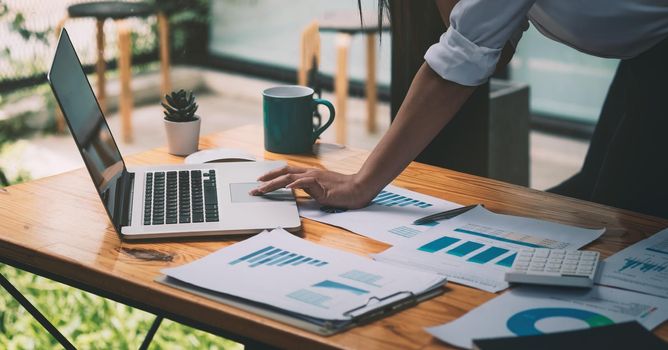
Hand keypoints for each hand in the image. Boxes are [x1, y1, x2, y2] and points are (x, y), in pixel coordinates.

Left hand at [249, 166, 373, 208]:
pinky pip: (305, 182)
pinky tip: (286, 187)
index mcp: (309, 174)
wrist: (358, 188)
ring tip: (262, 189)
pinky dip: (294, 184)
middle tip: (254, 188)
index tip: (260, 181)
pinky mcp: (321, 185)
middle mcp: (309, 173)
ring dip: (274, 183)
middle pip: (283, 173)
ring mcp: (315, 178)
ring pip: (289, 177)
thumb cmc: (342, 191)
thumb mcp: (321, 191)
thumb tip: (296, 194)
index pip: (287, 172)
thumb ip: (308, 191)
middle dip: (267, 180)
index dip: (272, 175)